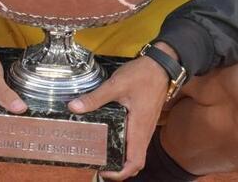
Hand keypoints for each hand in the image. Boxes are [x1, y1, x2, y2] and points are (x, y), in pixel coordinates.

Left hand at [68, 53, 172, 179]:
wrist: (162, 65)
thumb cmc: (143, 75)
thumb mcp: (116, 85)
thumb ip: (96, 98)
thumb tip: (74, 108)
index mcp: (139, 128)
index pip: (135, 162)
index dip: (120, 173)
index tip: (104, 171)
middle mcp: (145, 132)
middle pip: (136, 162)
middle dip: (119, 169)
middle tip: (99, 164)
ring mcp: (146, 127)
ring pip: (137, 152)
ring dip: (122, 158)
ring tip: (102, 152)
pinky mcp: (145, 120)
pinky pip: (137, 141)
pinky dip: (126, 146)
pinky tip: (111, 135)